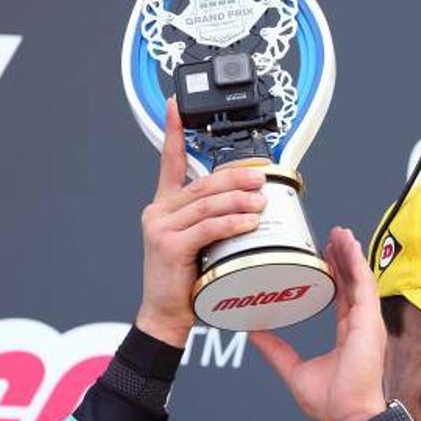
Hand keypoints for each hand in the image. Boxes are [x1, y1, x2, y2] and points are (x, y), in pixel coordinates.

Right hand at [135, 98, 266, 346]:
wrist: (166, 314)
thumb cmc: (186, 279)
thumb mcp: (198, 241)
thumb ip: (213, 218)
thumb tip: (250, 201)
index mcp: (164, 205)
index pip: (170, 161)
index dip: (173, 132)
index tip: (176, 105)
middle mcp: (158, 211)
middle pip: (202, 184)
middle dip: (235, 176)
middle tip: (261, 175)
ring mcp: (160, 227)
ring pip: (207, 204)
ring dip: (239, 199)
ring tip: (262, 199)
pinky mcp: (168, 245)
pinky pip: (207, 227)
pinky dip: (231, 222)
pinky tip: (250, 221)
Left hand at [248, 227, 387, 420]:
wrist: (347, 416)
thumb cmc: (331, 403)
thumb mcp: (294, 370)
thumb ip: (275, 350)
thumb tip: (255, 334)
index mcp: (346, 334)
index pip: (340, 296)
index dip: (334, 274)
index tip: (324, 256)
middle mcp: (359, 325)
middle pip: (351, 282)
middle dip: (341, 258)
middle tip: (330, 237)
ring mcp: (367, 322)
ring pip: (359, 278)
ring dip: (350, 254)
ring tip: (340, 233)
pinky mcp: (369, 321)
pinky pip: (365, 284)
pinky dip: (357, 263)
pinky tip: (349, 245)